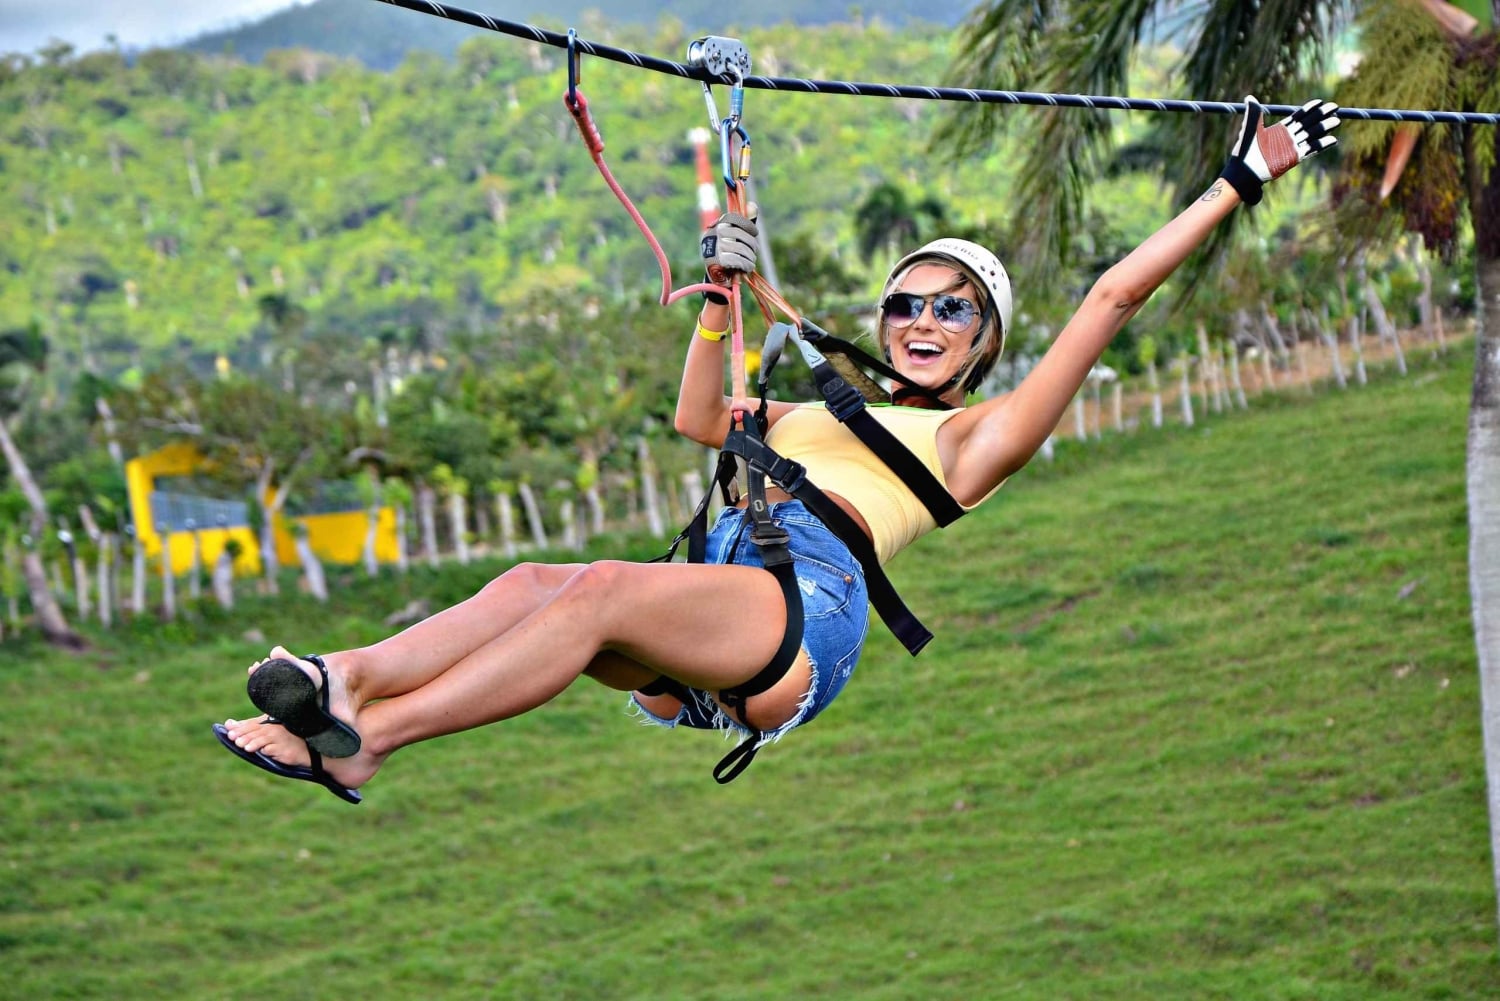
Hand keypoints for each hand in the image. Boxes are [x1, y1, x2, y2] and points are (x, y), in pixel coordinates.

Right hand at [700, 204, 758, 284]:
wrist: (715, 276)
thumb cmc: (727, 254)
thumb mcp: (736, 237)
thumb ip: (745, 222)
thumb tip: (752, 205)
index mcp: (718, 225)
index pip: (736, 218)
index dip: (749, 226)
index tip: (754, 233)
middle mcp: (715, 234)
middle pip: (742, 235)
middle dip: (752, 245)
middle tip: (753, 252)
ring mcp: (717, 246)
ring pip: (743, 249)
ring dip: (750, 258)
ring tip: (750, 262)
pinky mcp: (719, 260)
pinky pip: (740, 260)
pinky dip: (747, 265)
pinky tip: (746, 268)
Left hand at [1219, 97, 1339, 204]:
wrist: (1243, 170)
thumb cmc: (1245, 151)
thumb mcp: (1251, 128)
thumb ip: (1254, 112)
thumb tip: (1249, 98)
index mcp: (1280, 129)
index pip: (1298, 116)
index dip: (1310, 109)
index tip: (1321, 101)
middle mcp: (1288, 138)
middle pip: (1308, 124)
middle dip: (1321, 115)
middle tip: (1335, 106)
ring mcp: (1291, 148)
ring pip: (1311, 136)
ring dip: (1323, 128)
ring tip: (1336, 120)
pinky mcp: (1293, 159)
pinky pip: (1310, 150)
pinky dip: (1321, 145)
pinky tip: (1331, 139)